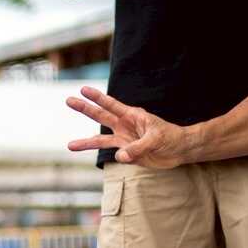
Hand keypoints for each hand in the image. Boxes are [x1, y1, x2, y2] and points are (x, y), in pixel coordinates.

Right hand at [65, 86, 188, 166]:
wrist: (179, 150)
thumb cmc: (171, 137)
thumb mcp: (156, 139)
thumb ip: (137, 148)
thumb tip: (119, 156)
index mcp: (132, 115)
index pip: (111, 105)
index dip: (97, 98)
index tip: (83, 90)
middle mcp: (124, 126)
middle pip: (100, 116)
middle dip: (85, 109)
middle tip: (68, 100)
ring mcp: (124, 139)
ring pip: (101, 141)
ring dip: (86, 142)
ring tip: (70, 145)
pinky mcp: (127, 153)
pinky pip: (116, 155)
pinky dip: (117, 157)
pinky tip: (121, 158)